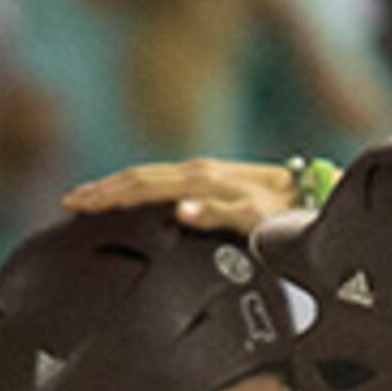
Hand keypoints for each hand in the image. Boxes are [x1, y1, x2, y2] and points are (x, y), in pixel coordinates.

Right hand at [62, 156, 299, 234]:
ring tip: (90, 199)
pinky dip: (141, 191)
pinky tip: (134, 202)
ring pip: (151, 177)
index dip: (107, 194)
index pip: (141, 184)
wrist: (322, 197)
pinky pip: (166, 183)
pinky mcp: (215, 181)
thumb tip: (180, 209)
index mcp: (203, 179)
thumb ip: (220, 213)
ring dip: (118, 187)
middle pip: (139, 177)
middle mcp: (200, 171)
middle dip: (103, 189)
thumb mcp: (259, 219)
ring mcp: (207, 174)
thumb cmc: (291, 216)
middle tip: (69, 202)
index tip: (74, 204)